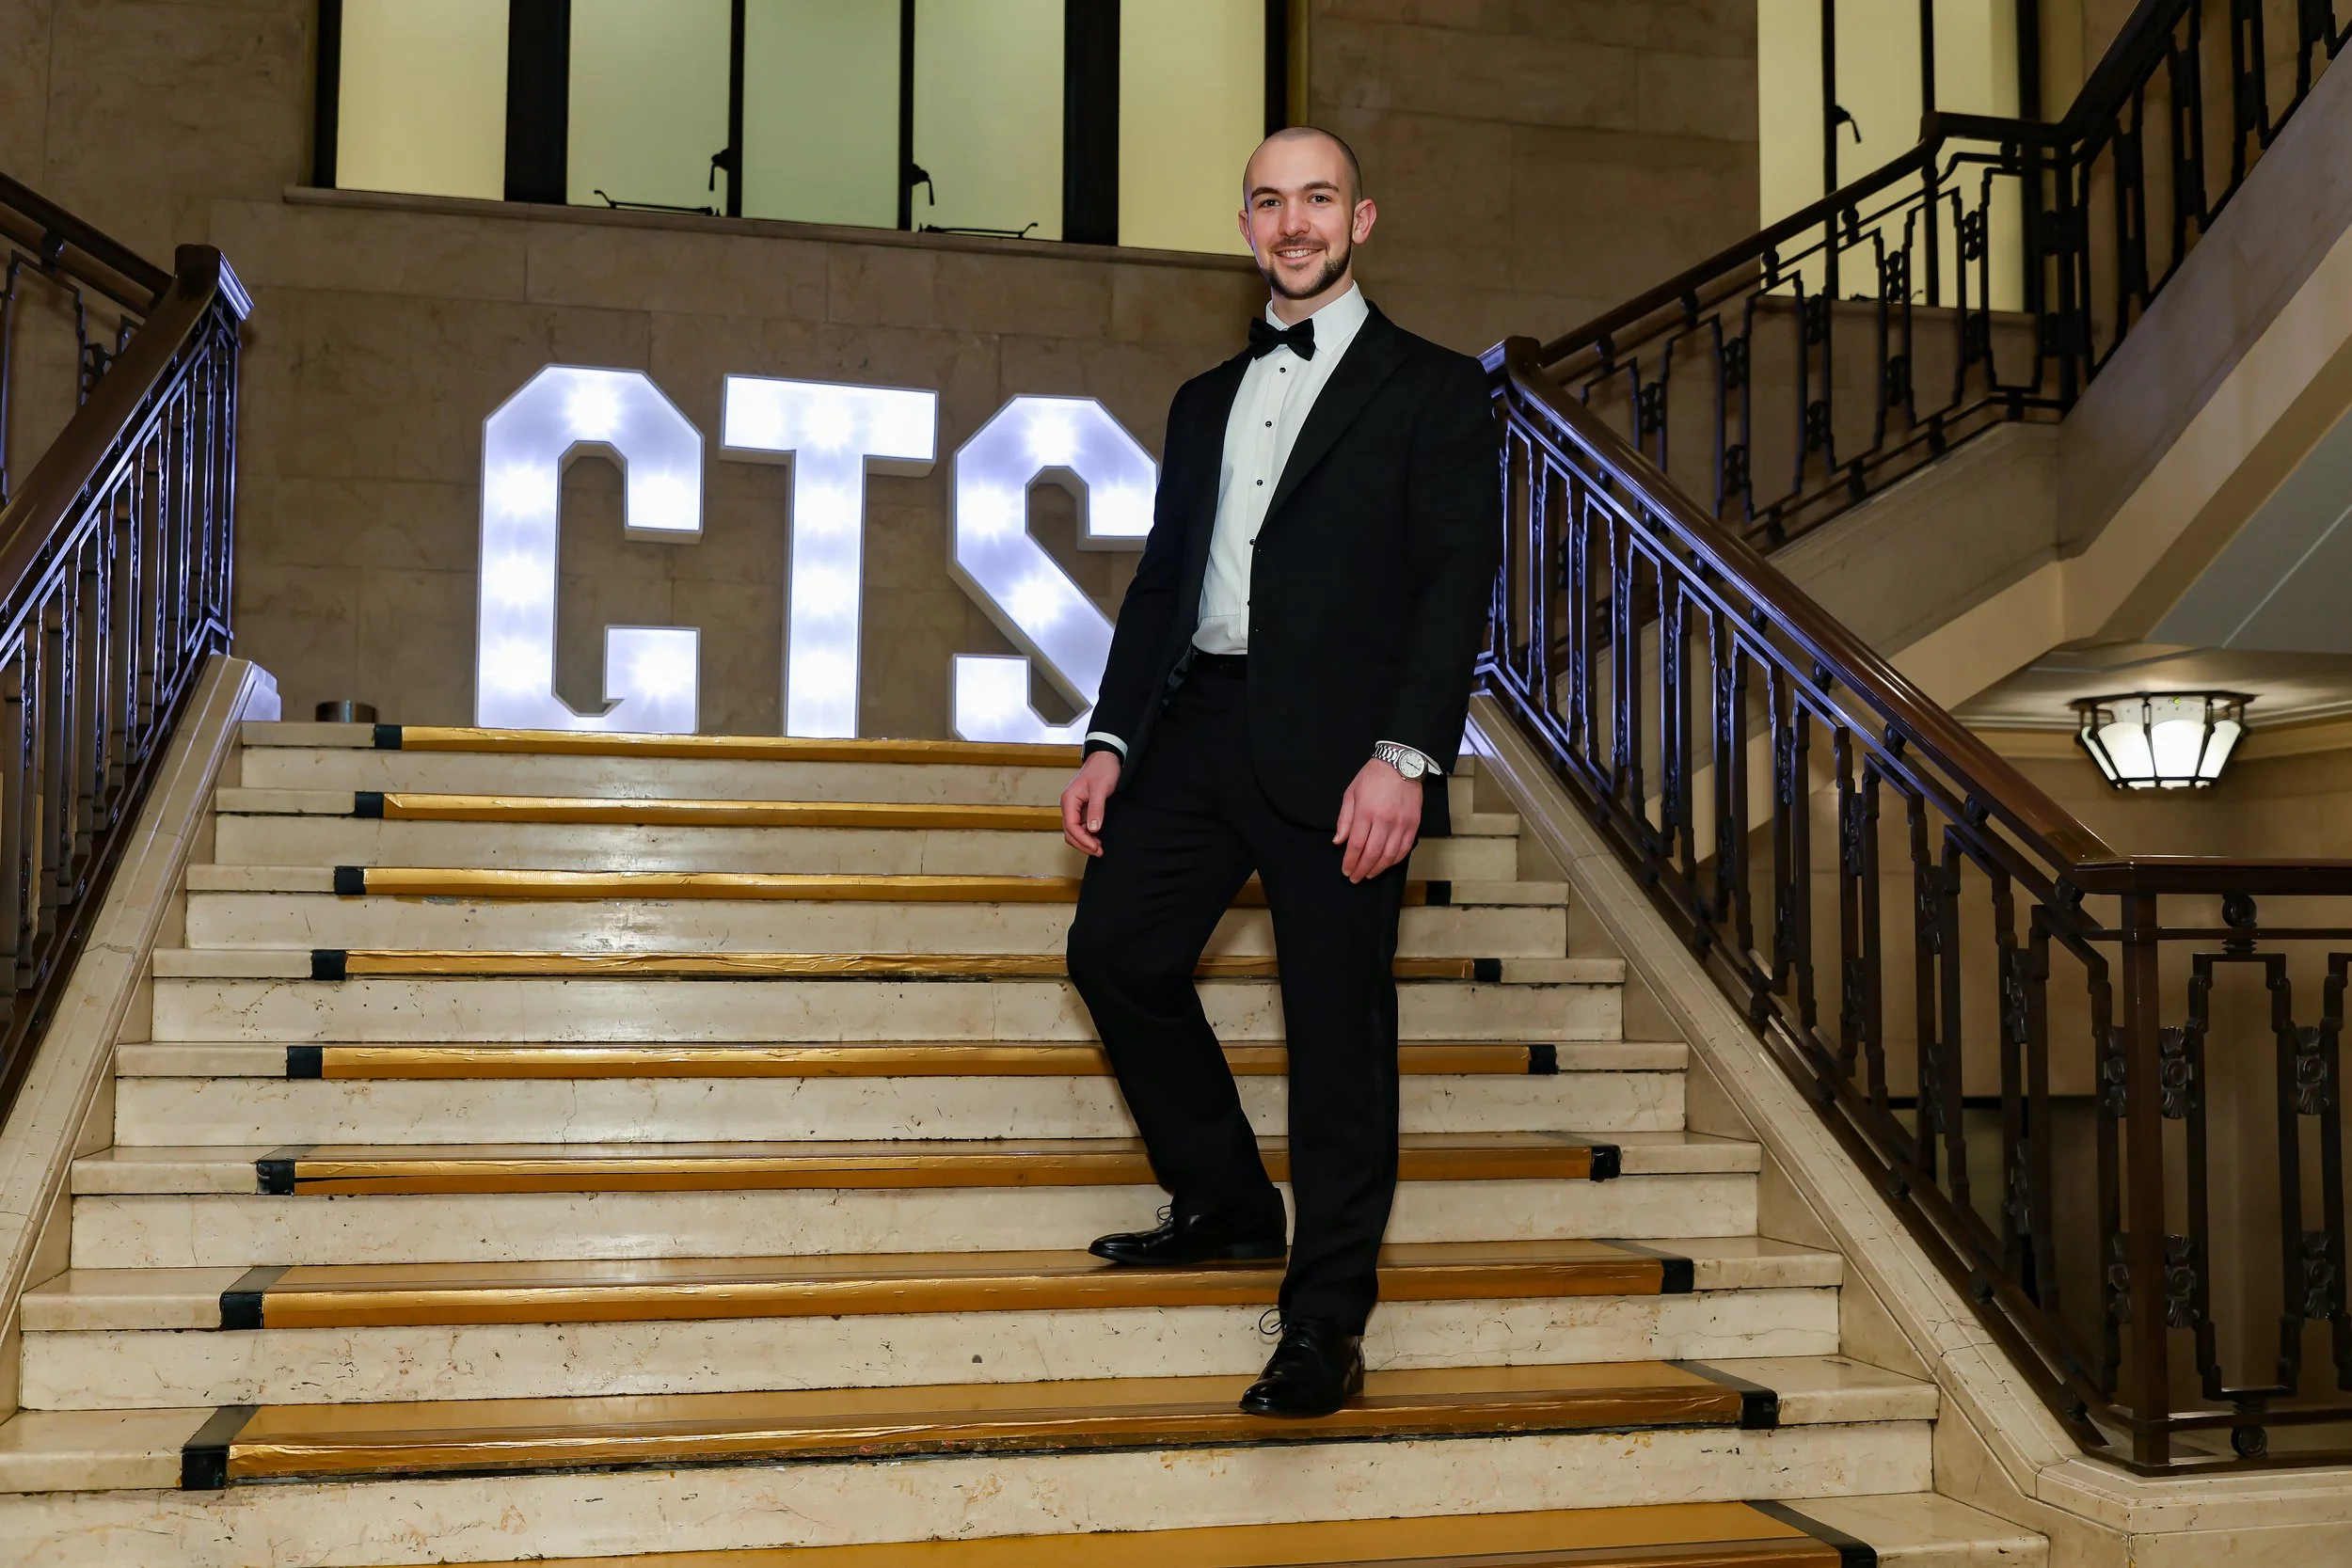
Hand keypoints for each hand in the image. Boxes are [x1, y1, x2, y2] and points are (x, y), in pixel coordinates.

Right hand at [1061, 751, 1122, 856]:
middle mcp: (1069, 805)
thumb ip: (1096, 809)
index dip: (1083, 840)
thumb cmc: (1103, 769)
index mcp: (1069, 800)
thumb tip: (1093, 829)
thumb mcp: (1101, 789)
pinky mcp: (1083, 809)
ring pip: (1075, 831)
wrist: (1107, 757)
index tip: (1096, 847)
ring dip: (1085, 841)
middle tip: (1099, 852)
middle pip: (1070, 832)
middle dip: (1083, 844)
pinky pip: (1081, 826)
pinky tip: (1098, 838)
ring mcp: (1075, 808)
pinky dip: (1088, 835)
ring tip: (1100, 848)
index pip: (1071, 827)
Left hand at [1333, 757, 1422, 881]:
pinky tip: (1386, 864)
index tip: (1346, 870)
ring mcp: (1401, 823)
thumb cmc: (1373, 776)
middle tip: (1355, 878)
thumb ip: (1345, 819)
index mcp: (1366, 812)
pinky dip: (1395, 860)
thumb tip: (1339, 841)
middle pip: (1372, 854)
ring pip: (1390, 855)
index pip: (1357, 845)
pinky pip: (1405, 849)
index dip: (1350, 861)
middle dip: (1362, 869)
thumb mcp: (1351, 793)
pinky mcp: (1414, 824)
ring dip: (1378, 869)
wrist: (1401, 762)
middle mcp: (1385, 820)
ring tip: (1369, 874)